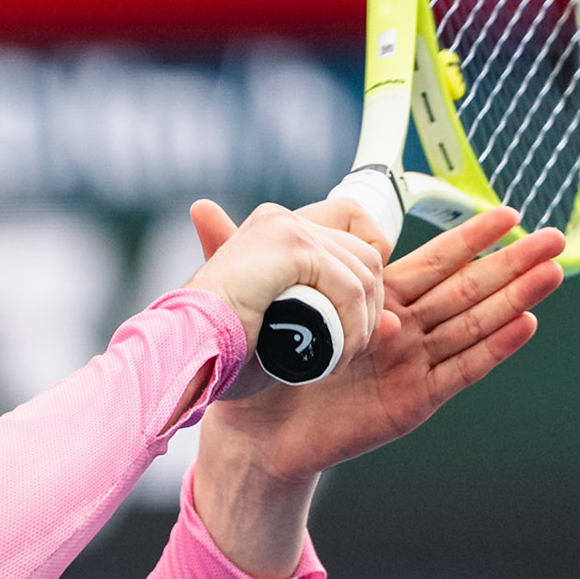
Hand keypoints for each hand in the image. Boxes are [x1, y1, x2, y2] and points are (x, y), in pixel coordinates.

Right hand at [184, 200, 386, 397]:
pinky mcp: (291, 246)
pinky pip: (350, 286)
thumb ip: (337, 320)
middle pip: (367, 251)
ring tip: (340, 358)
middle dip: (372, 305)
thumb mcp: (285, 331)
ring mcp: (286, 228)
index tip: (362, 317)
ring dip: (363, 322)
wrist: (180, 354)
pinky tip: (335, 356)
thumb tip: (399, 324)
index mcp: (274, 231)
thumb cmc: (218, 353)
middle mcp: (282, 220)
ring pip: (365, 270)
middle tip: (351, 349)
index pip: (353, 226)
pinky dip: (352, 327)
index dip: (370, 271)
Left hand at [201, 204, 563, 480]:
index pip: (431, 262)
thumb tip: (200, 208)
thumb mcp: (251, 301)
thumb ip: (235, 252)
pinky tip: (526, 323)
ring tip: (556, 270)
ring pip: (473, 324)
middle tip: (556, 235)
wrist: (251, 430)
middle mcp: (400, 329)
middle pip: (467, 289)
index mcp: (372, 299)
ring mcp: (411, 364)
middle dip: (511, 262)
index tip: (504, 212)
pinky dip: (493, 348)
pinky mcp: (413, 399)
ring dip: (515, 298)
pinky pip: (461, 370)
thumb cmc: (258, 365)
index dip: (468, 239)